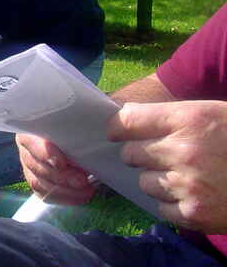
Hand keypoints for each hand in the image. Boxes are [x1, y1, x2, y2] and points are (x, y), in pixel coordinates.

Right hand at [16, 133, 94, 205]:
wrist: (77, 133)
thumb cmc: (77, 126)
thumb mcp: (78, 123)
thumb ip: (77, 131)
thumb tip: (90, 136)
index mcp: (31, 129)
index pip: (31, 141)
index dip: (45, 153)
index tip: (62, 163)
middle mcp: (26, 148)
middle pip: (36, 165)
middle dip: (61, 176)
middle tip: (83, 181)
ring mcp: (29, 165)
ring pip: (38, 182)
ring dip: (64, 190)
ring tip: (87, 191)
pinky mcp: (36, 181)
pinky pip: (44, 194)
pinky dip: (63, 198)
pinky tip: (80, 197)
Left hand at [108, 101, 226, 232]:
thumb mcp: (209, 114)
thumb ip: (169, 117)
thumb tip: (124, 123)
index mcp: (187, 119)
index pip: (127, 121)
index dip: (118, 128)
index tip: (118, 133)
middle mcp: (183, 150)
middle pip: (130, 154)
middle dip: (141, 154)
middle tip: (162, 155)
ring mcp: (187, 184)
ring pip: (143, 182)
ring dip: (157, 179)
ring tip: (186, 175)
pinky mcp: (194, 214)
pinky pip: (160, 207)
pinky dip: (173, 204)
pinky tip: (195, 194)